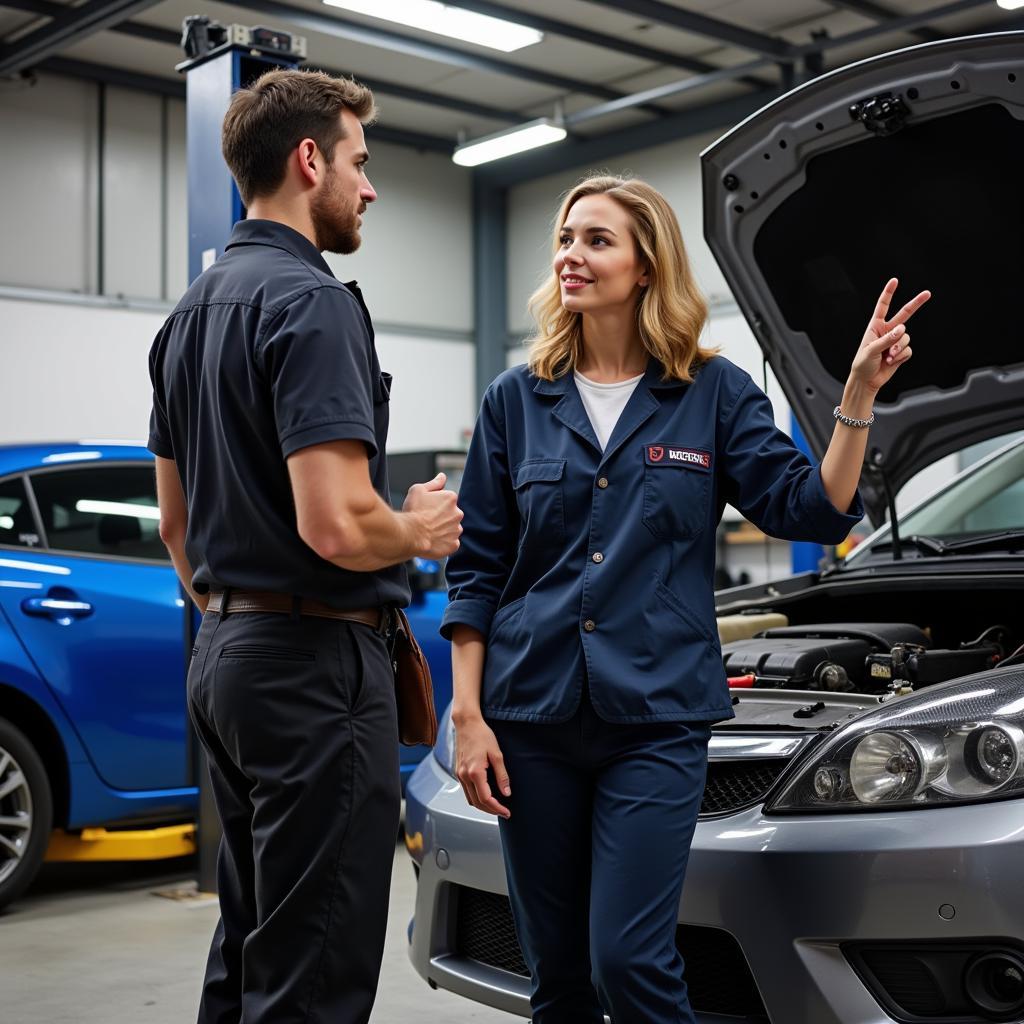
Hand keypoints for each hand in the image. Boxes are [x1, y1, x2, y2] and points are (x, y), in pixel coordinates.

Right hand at [402, 473, 462, 557]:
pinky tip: (432, 541)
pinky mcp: (454, 545)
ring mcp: (457, 530)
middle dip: (441, 517)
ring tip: (428, 532)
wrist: (409, 534)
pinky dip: (443, 543)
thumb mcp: (418, 490)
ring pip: (452, 529)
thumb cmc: (412, 511)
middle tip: (426, 521)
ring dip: (443, 530)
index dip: (434, 505)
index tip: (425, 509)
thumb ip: (434, 483)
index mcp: (451, 498)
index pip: (446, 500)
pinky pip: (451, 543)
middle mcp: (458, 513)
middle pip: (451, 514)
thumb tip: (442, 476)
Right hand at [454, 716, 510, 818]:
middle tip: (504, 812)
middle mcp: (464, 775)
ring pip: (470, 799)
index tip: (507, 812)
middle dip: (491, 810)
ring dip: (482, 806)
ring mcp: (459, 774)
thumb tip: (506, 793)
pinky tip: (485, 795)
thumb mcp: (497, 754)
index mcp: (474, 772)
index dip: (497, 808)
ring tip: (496, 806)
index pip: (486, 799)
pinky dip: (475, 797)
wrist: (467, 723)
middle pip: (477, 803)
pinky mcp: (458, 771)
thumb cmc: (482, 735)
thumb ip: (502, 775)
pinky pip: (466, 791)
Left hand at [850, 277, 930, 392]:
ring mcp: (895, 341)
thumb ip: (887, 339)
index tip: (894, 281)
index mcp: (875, 326)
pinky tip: (891, 362)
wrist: (866, 381)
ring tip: (887, 357)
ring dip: (898, 348)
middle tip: (928, 293)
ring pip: (906, 337)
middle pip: (905, 314)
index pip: (883, 306)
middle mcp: (887, 331)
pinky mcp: (901, 352)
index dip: (889, 293)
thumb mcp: (871, 350)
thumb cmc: (863, 364)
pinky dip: (901, 356)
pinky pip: (908, 350)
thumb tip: (903, 329)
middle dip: (916, 303)